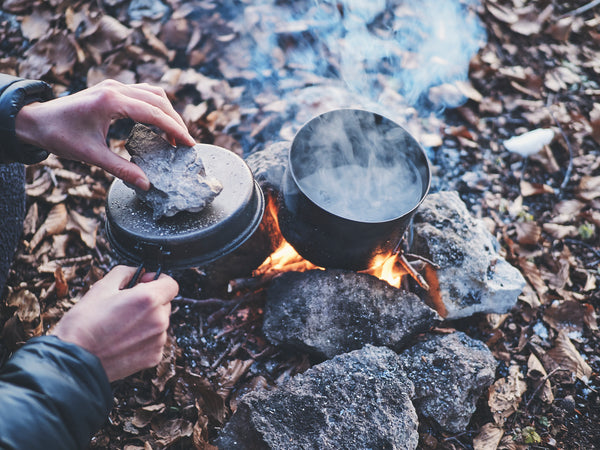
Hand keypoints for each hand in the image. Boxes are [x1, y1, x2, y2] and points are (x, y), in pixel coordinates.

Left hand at [14, 79, 194, 190]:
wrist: (36, 120)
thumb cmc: (59, 136)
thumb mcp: (91, 156)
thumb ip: (121, 169)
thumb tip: (146, 184)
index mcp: (111, 102)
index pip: (154, 113)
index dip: (175, 129)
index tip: (189, 144)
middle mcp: (115, 88)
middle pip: (158, 100)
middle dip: (175, 122)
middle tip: (185, 144)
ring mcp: (113, 86)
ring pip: (153, 93)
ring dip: (167, 112)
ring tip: (175, 135)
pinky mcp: (112, 89)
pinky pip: (143, 93)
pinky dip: (156, 107)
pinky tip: (158, 124)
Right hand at [51, 265, 178, 381]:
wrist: (74, 360)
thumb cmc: (84, 325)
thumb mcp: (101, 287)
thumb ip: (125, 273)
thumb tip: (138, 271)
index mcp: (148, 299)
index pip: (171, 284)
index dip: (158, 280)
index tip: (146, 282)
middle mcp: (158, 320)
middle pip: (165, 303)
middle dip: (151, 301)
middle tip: (127, 306)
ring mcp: (158, 340)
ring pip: (160, 322)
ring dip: (148, 320)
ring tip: (121, 325)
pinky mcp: (153, 356)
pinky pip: (155, 340)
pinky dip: (144, 338)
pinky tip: (124, 340)